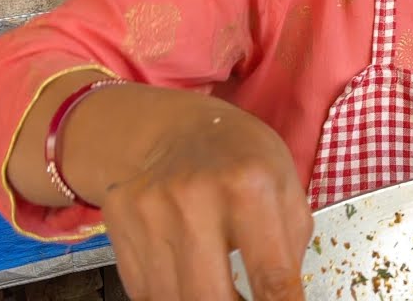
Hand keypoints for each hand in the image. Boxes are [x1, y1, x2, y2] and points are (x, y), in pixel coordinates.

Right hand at [97, 102, 311, 299]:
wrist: (176, 128)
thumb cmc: (240, 158)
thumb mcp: (287, 186)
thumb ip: (291, 247)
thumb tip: (284, 300)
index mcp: (250, 185)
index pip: (271, 277)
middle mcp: (195, 196)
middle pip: (210, 299)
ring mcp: (152, 210)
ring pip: (173, 300)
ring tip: (219, 289)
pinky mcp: (122, 221)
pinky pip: (146, 290)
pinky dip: (172, 294)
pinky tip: (189, 276)